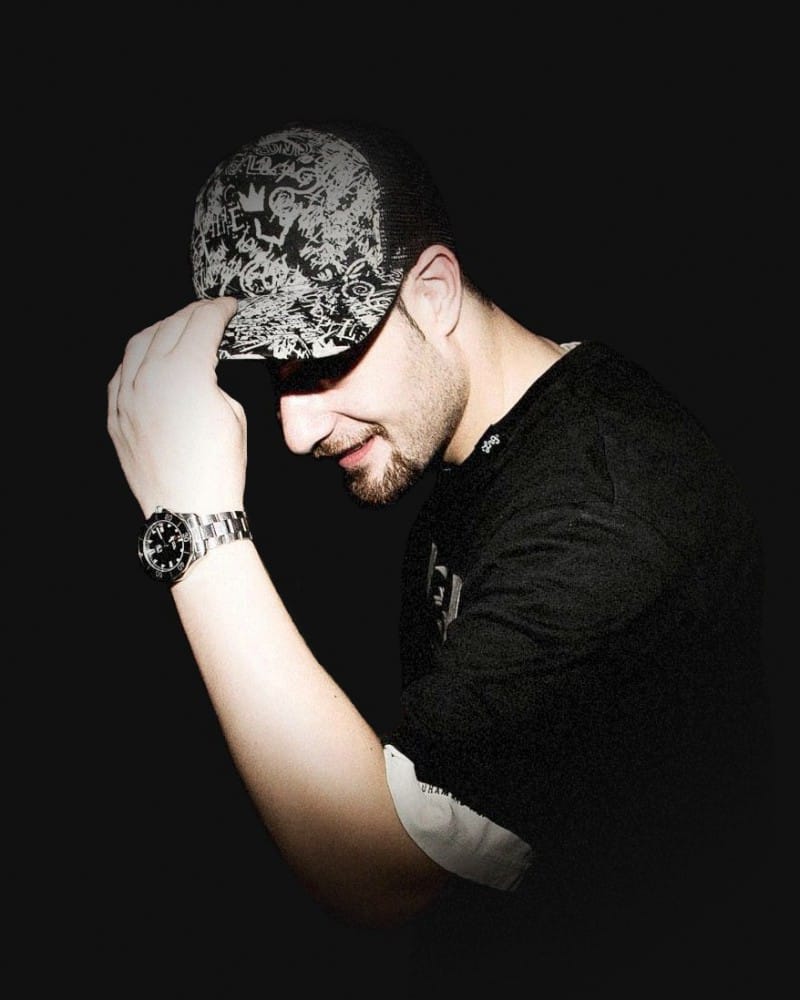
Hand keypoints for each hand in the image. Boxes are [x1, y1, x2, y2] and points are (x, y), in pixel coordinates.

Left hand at [107, 297, 246, 516]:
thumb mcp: (233, 412)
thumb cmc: (218, 467)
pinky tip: (153, 359)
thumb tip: (203, 366)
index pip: (202, 324)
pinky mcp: (115, 415)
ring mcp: (126, 396)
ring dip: (163, 329)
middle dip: (193, 314)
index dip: (220, 310)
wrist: (189, 511)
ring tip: (180, 329)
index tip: (230, 307)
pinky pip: (123, 372)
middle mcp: (148, 377)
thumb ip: (213, 378)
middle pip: (170, 326)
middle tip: (210, 312)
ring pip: (139, 343)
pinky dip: (139, 358)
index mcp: (184, 373)